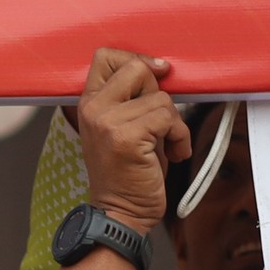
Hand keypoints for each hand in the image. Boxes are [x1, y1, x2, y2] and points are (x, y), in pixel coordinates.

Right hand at [75, 49, 190, 230]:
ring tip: (166, 146)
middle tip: (157, 123)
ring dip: (174, 123)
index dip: (137, 60)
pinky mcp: (126, 137)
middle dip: (158, 93)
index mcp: (89, 103)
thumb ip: (133, 97)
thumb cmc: (128, 172)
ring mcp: (107, 122)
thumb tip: (161, 68)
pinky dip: (179, 137)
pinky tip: (174, 154)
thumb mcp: (123, 126)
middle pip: (137, 68)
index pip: (106, 55)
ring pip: (161, 98)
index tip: (156, 76)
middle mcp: (93, 108)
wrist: (120, 214)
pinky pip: (169, 118)